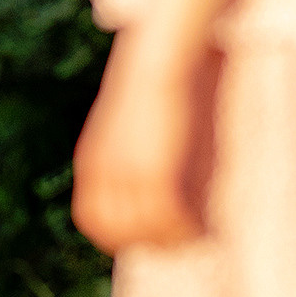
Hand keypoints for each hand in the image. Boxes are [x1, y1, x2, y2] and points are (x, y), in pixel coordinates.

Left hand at [70, 31, 218, 253]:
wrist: (160, 56)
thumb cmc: (155, 76)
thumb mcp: (132, 117)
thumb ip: (132, 146)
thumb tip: (155, 161)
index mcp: (91, 160)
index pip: (94, 218)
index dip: (118, 233)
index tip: (147, 235)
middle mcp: (102, 174)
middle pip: (115, 232)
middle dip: (146, 240)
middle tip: (177, 240)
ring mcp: (126, 177)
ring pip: (144, 231)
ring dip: (171, 238)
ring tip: (195, 234)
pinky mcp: (155, 174)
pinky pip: (167, 219)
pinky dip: (185, 228)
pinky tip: (203, 225)